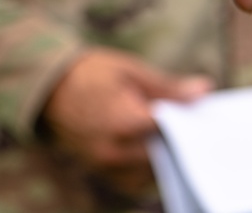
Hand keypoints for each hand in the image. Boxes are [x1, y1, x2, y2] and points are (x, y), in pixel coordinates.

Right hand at [40, 48, 212, 196]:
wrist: (47, 88)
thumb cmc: (91, 73)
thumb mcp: (131, 71)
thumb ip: (168, 88)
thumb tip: (204, 91)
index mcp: (124, 121)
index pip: (171, 134)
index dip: (189, 126)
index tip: (203, 117)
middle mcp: (114, 150)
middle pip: (163, 157)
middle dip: (179, 145)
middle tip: (196, 130)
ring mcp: (105, 165)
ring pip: (150, 175)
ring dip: (164, 160)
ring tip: (175, 140)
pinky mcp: (100, 171)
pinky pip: (133, 182)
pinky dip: (147, 170)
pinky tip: (156, 151)